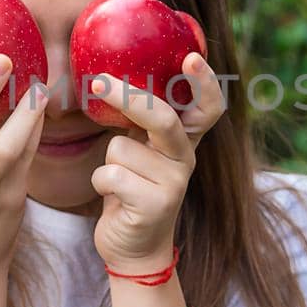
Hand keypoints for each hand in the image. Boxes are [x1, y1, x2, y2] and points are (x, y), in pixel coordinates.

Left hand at [86, 52, 224, 271]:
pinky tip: (114, 199)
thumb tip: (110, 75)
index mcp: (184, 141)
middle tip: (99, 81)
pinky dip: (100, 184)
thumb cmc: (131, 191)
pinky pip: (110, 175)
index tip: (191, 57)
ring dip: (106, 162)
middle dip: (128, 97)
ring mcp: (174, 183)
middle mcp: (186, 158)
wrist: (134, 249)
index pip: (208, 107)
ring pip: (120, 148)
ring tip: (119, 182)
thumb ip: (140, 122)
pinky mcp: (156, 205)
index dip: (205, 82)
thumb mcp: (141, 152)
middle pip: (162, 118)